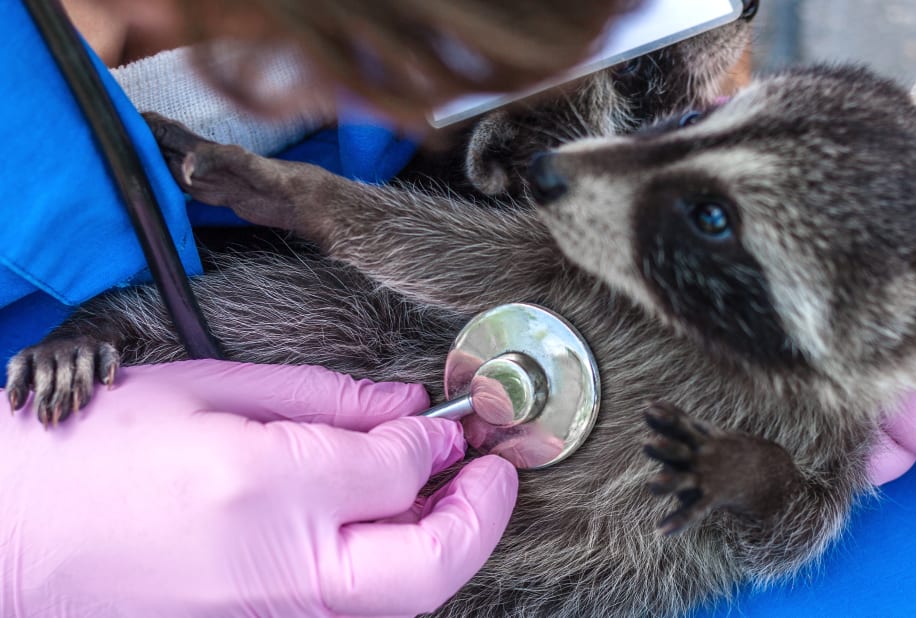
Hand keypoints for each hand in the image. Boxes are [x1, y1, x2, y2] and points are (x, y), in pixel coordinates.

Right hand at [0, 360, 517, 616]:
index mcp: (262, 489)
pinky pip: (350, 610)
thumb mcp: (207, 389)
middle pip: (430, 566)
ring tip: (441, 492)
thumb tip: (406, 406)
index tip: (446, 420)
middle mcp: (277, 571)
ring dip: (442, 545)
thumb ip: (323, 399)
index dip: (439, 440)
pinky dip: (386, 571)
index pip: (401, 470)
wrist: (4, 539)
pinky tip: (378, 528)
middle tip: (492, 469)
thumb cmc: (87, 451)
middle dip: (481, 515)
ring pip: (399, 601)